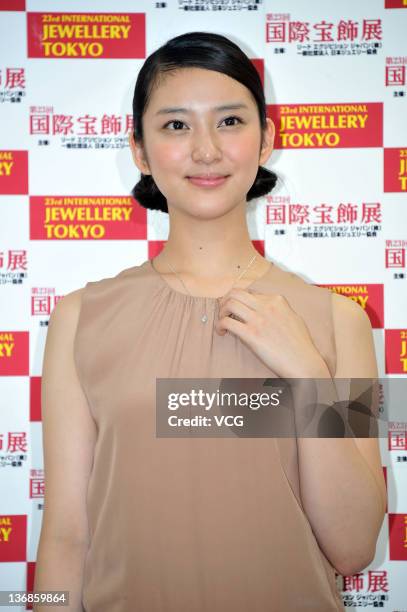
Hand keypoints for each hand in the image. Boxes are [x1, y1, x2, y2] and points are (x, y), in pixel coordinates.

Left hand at [215, 288, 329, 378]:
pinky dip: (219, 325)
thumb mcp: (294, 318)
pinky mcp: (252, 334)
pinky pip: (227, 322)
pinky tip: (222, 332)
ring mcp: (259, 319)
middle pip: (236, 293)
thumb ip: (280, 310)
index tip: (236, 309)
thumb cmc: (301, 345)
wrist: (303, 363)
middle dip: (226, 300)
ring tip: (222, 321)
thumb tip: (267, 308)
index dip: (240, 300)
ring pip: (229, 303)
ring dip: (221, 311)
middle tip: (223, 311)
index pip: (250, 292)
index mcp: (277, 300)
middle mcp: (267, 306)